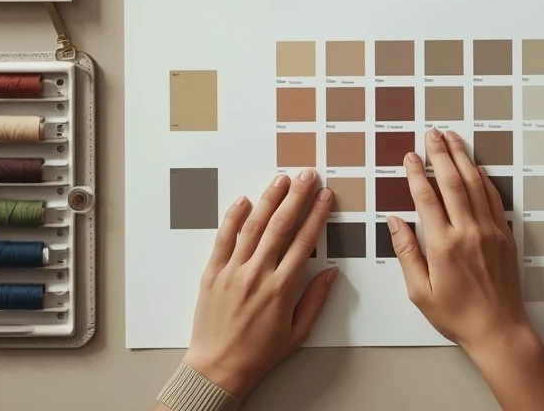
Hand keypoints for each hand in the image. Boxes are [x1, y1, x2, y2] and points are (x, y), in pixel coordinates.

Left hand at [183, 170, 337, 397]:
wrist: (218, 367)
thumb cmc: (259, 353)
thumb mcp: (298, 332)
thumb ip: (316, 299)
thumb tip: (331, 271)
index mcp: (281, 288)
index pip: (304, 241)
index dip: (316, 215)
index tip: (325, 197)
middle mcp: (257, 274)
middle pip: (280, 226)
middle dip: (296, 197)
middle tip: (307, 176)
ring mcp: (232, 271)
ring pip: (253, 226)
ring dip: (269, 199)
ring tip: (281, 180)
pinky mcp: (212, 273)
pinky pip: (223, 239)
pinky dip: (232, 217)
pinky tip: (244, 200)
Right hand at [388, 129, 532, 354]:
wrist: (498, 329)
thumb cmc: (457, 315)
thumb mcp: (420, 291)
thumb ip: (406, 252)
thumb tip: (395, 221)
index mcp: (444, 246)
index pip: (427, 198)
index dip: (416, 174)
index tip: (409, 157)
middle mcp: (468, 232)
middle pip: (453, 182)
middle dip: (440, 154)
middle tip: (431, 133)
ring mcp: (490, 231)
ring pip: (475, 184)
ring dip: (462, 158)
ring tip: (452, 138)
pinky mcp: (504, 235)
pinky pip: (493, 198)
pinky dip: (483, 179)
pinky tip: (476, 168)